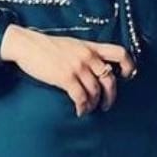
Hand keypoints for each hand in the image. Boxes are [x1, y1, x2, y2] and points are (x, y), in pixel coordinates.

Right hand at [0, 24, 136, 116]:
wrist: (27, 45)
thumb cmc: (48, 47)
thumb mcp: (72, 45)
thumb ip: (86, 54)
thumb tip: (96, 71)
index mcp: (91, 47)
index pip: (120, 52)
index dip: (128, 65)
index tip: (126, 76)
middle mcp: (87, 56)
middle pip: (110, 79)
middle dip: (110, 96)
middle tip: (106, 105)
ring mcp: (77, 67)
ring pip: (95, 91)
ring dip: (94, 104)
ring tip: (88, 108)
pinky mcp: (66, 78)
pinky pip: (81, 97)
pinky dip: (82, 107)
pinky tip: (79, 111)